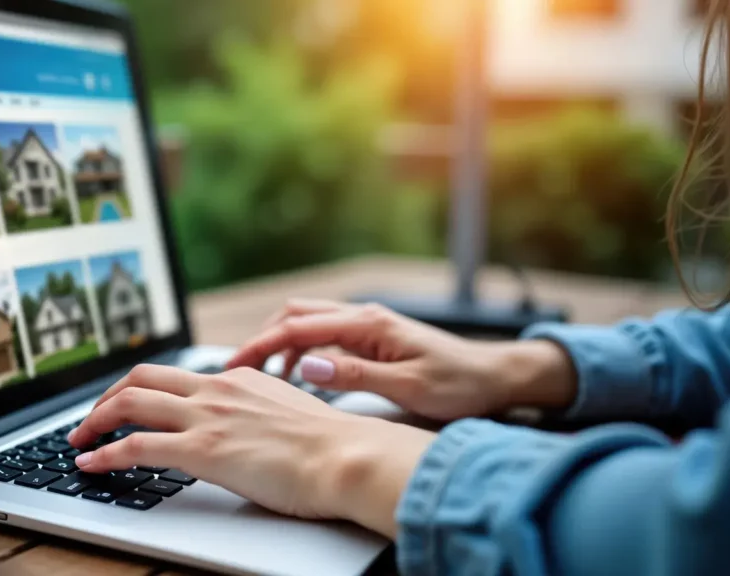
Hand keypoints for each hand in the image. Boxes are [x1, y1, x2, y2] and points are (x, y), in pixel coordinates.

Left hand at [68, 365, 435, 538]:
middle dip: (107, 397)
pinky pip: (136, 446)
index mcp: (238, 379)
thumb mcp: (289, 413)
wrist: (347, 456)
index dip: (142, 388)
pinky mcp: (201, 450)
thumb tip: (250, 426)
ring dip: (95, 421)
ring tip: (78, 440)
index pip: (176, 375)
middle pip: (142, 378)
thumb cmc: (332, 445)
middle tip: (91, 418)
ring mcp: (207, 416)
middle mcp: (216, 389)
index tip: (127, 403)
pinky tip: (91, 464)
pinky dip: (104, 454)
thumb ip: (260, 412)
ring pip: (130, 404)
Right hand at [227, 300, 576, 420]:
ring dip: (280, 343)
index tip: (233, 367)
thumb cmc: (460, 384)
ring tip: (261, 376)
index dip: (259, 346)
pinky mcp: (372, 338)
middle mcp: (365, 317)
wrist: (495, 378)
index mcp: (369, 324)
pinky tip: (298, 375)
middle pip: (295, 315)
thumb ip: (355, 376)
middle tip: (238, 370)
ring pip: (308, 322)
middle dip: (261, 338)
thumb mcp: (408, 387)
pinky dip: (301, 350)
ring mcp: (368, 325)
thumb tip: (307, 365)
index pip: (297, 328)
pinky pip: (325, 335)